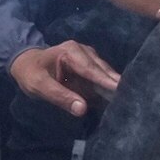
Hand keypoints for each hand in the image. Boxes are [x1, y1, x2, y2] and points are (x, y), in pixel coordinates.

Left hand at [7, 39, 124, 121]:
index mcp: (70, 52)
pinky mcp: (91, 64)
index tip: (120, 89)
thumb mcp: (39, 86)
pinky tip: (118, 95)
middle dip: (115, 82)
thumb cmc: (31, 74)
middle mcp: (83, 50)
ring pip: (105, 71)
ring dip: (115, 84)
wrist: (26, 63)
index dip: (105, 80)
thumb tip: (82, 109)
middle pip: (102, 69)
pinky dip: (110, 84)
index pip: (90, 69)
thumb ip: (60, 96)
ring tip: (131, 97)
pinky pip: (103, 74)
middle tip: (133, 96)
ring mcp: (89, 56)